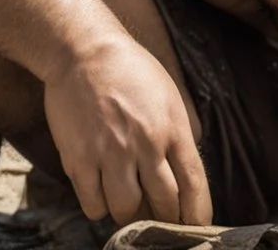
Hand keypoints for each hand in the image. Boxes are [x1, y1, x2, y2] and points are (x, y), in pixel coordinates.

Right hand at [43, 38, 211, 226]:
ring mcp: (111, 153)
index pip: (194, 183)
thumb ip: (177, 134)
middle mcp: (145, 143)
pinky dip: (99, 206)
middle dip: (166, 218)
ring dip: (130, 213)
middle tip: (161, 219)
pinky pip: (93, 205)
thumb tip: (184, 174)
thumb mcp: (167, 95)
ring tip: (128, 201)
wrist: (84, 51)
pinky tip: (102, 192)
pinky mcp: (79, 159)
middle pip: (164, 203)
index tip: (196, 227)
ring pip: (127, 211)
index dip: (198, 213)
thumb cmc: (130, 70)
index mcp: (172, 126)